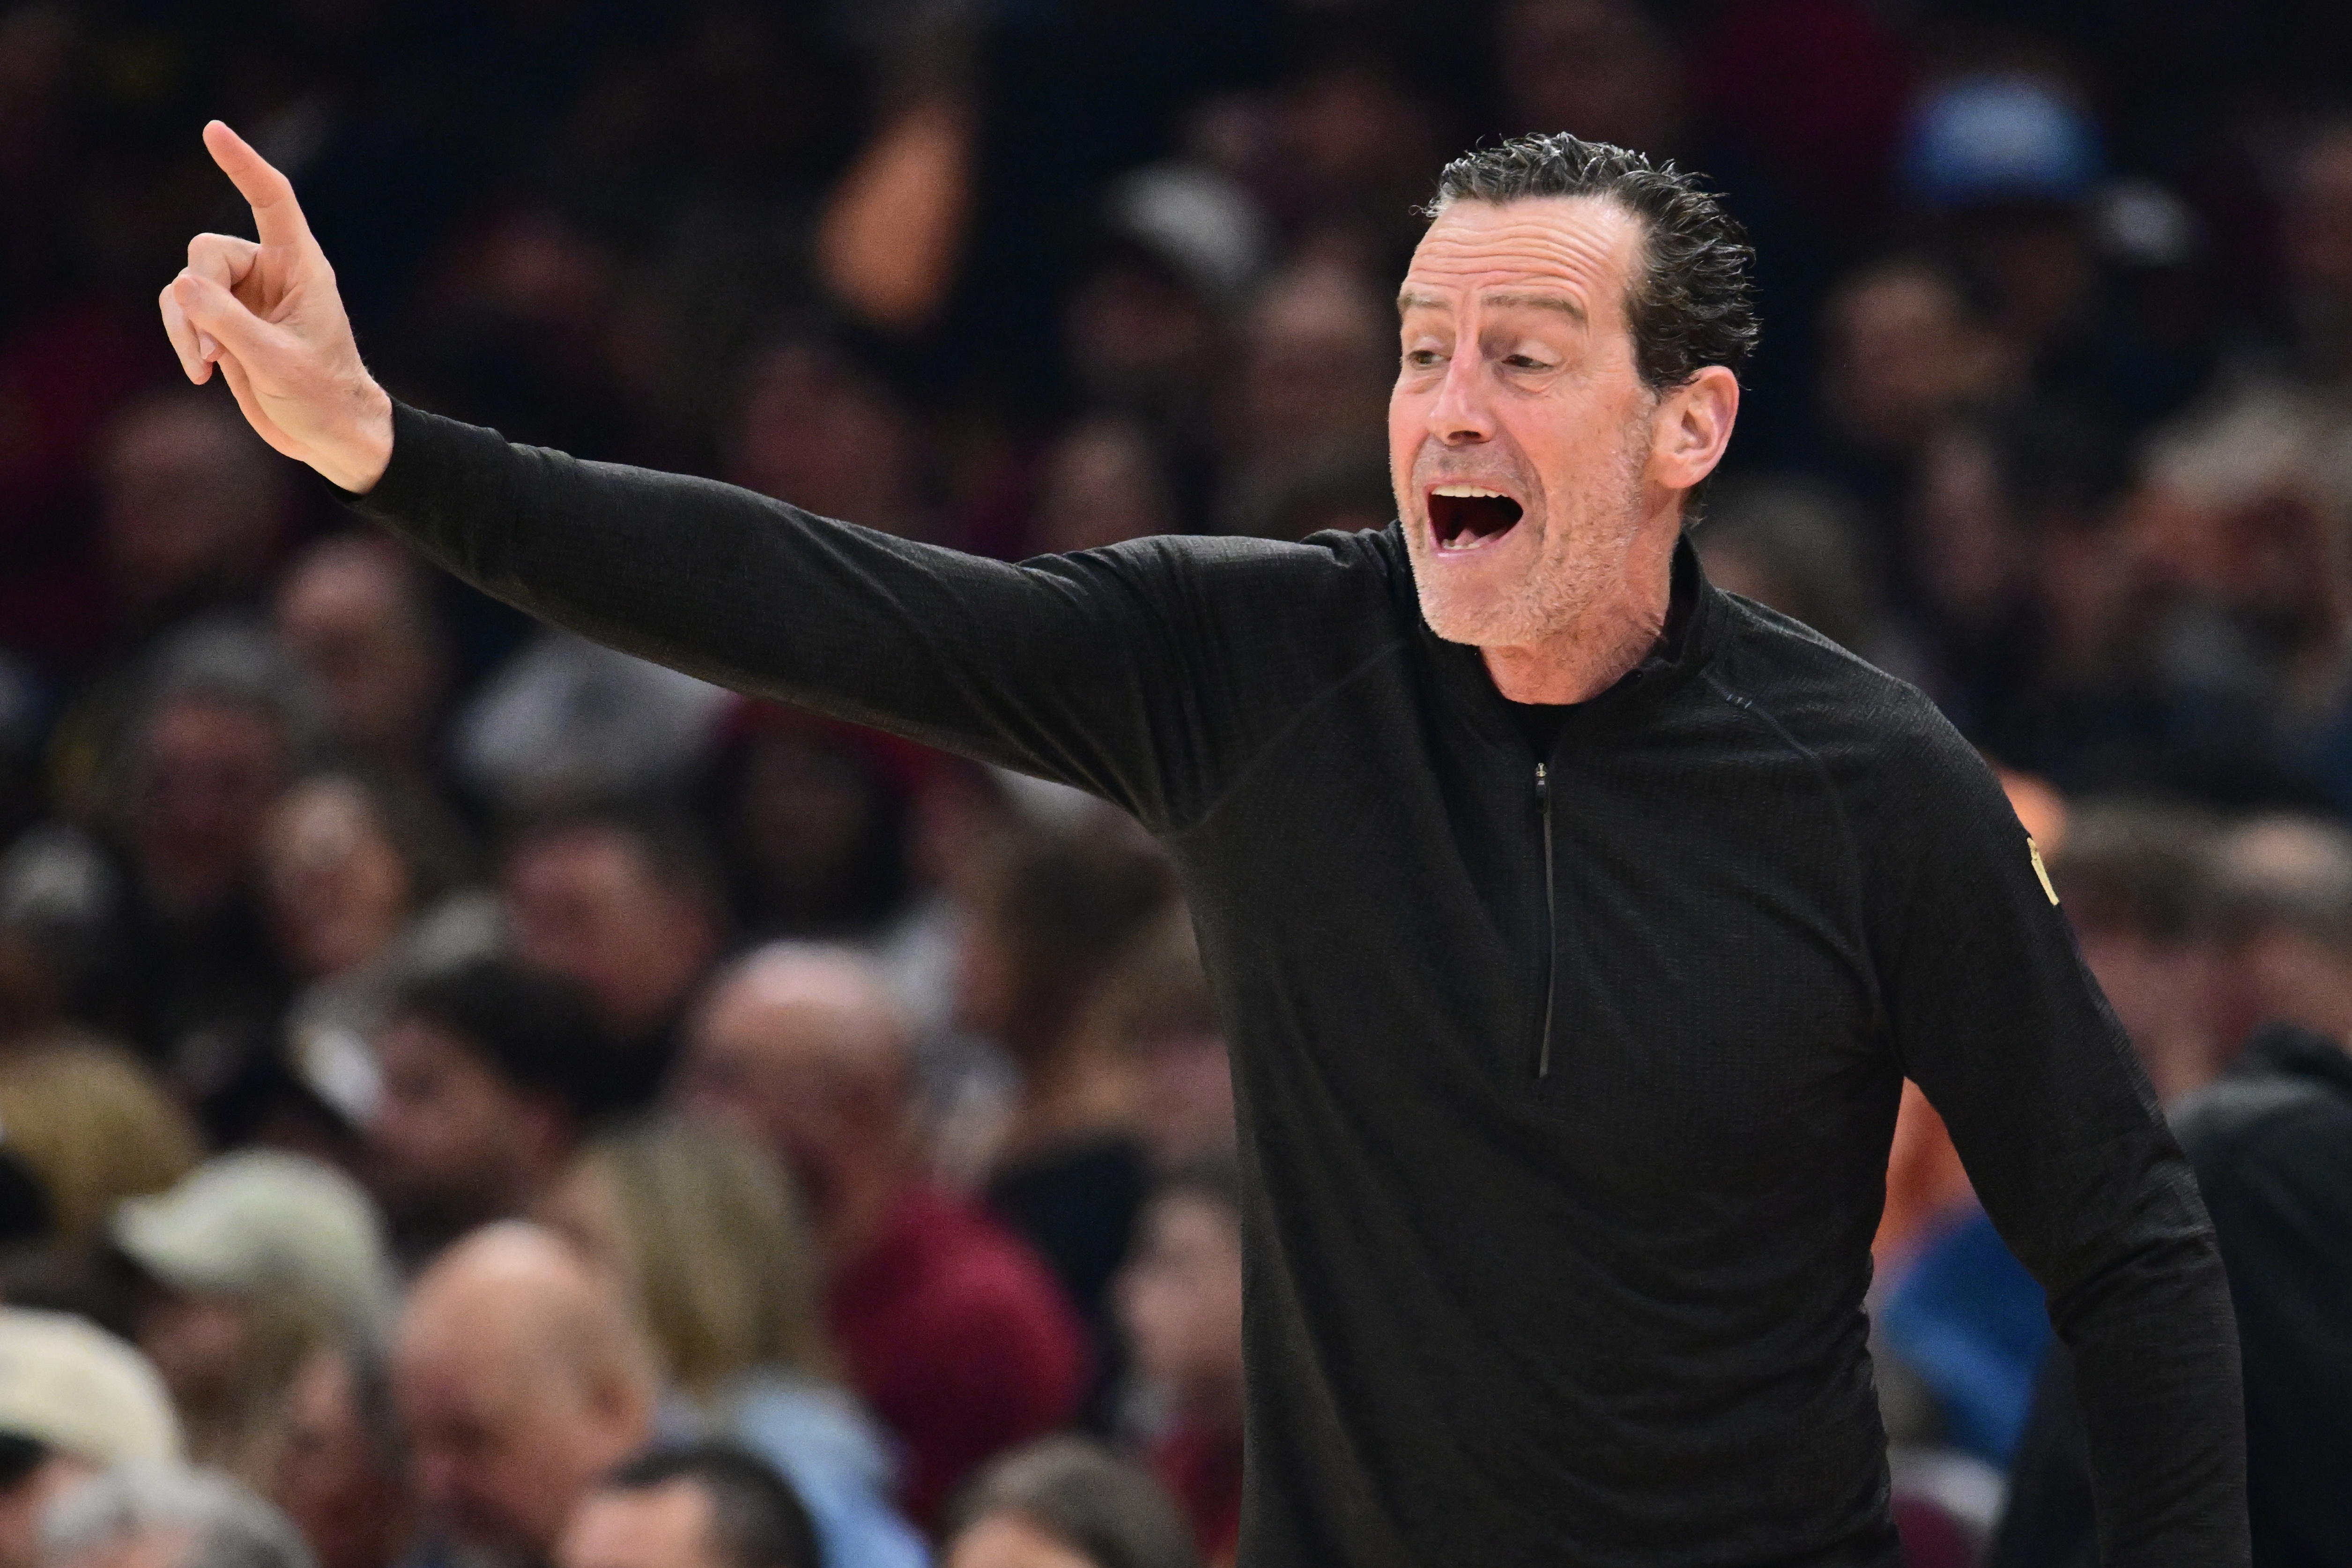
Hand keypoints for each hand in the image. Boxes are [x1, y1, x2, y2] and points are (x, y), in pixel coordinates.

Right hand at [159, 121, 393, 492]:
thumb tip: (181, 286)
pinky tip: (202, 372)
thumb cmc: (323, 398)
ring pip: (186, 283)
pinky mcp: (224, 321)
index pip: (271, 200)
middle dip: (197, 297)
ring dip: (185, 325)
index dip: (243, 164)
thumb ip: (228, 324)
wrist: (330, 436)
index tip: (213, 130)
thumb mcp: (278, 363)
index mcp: (301, 267)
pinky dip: (183, 338)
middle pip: (206, 252)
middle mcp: (270, 273)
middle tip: (212, 350)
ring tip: (207, 366)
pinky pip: (183, 310)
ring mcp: (245, 296)